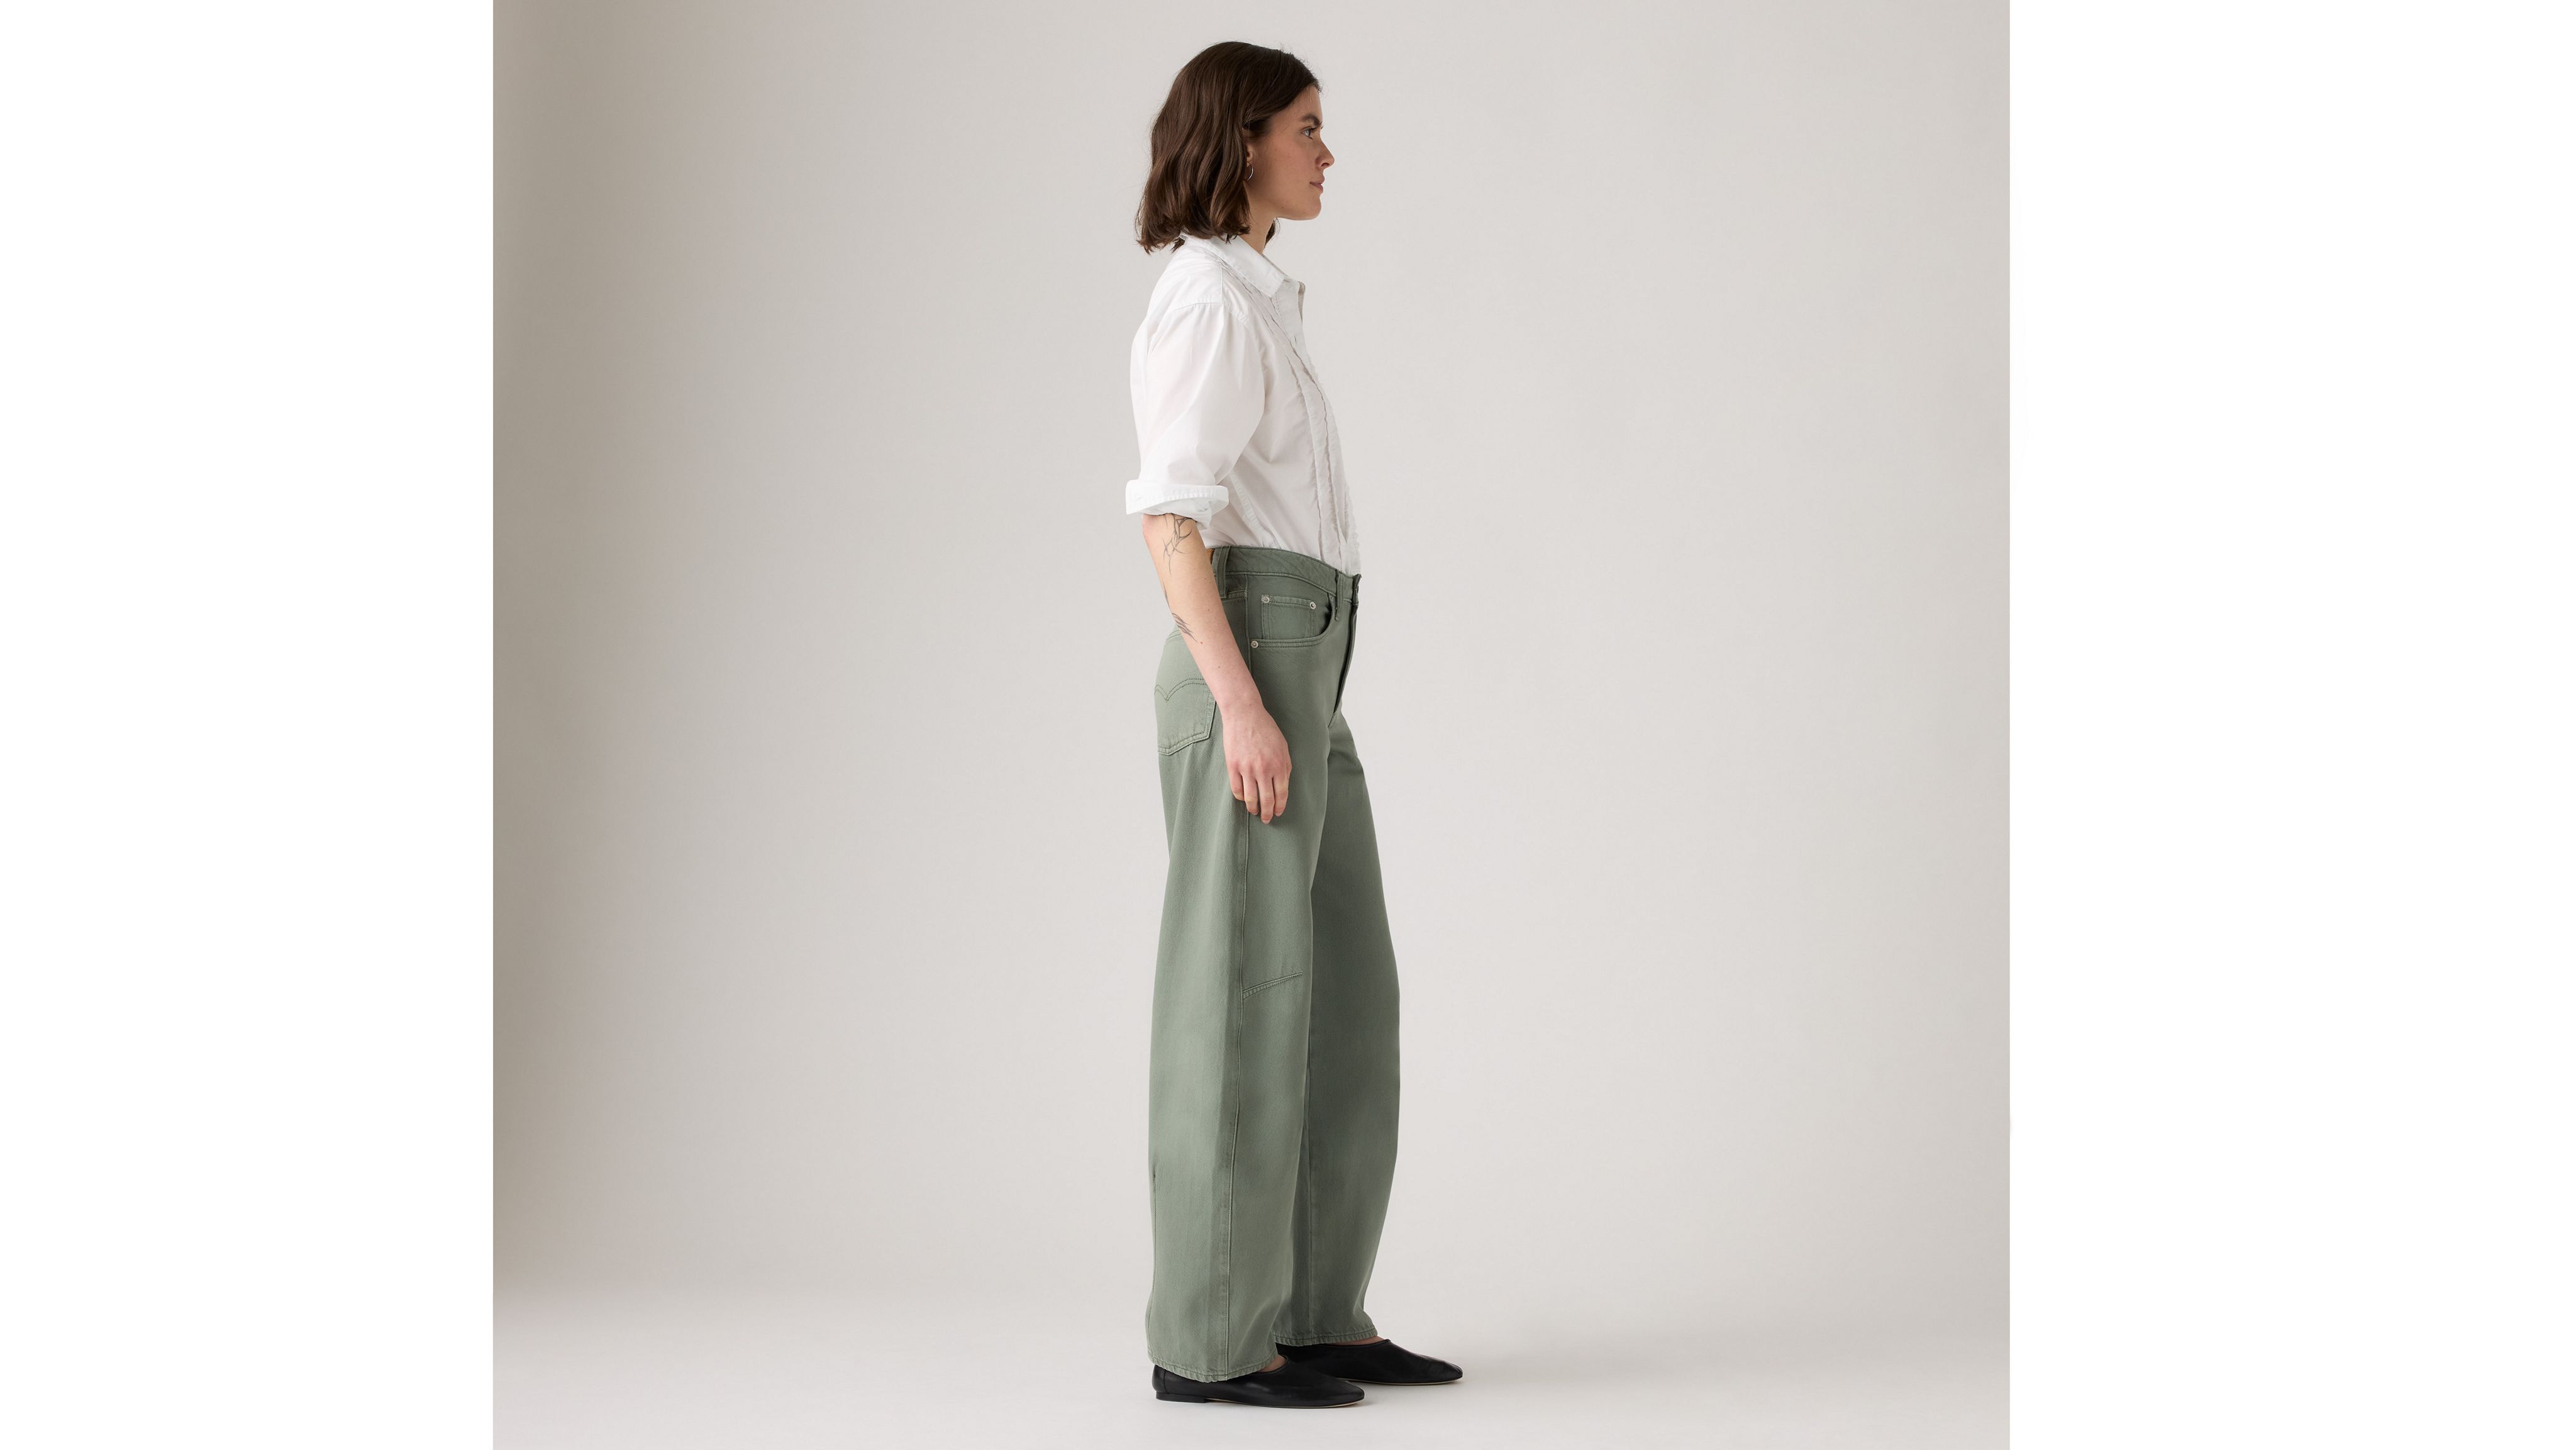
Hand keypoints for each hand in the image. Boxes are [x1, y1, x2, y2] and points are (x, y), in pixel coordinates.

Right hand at [1223, 704, 1291, 821]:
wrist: (1244, 715)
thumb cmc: (1266, 729)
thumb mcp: (1283, 746)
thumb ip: (1285, 766)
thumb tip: (1284, 784)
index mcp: (1278, 765)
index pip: (1281, 793)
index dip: (1280, 806)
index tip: (1278, 813)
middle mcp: (1263, 769)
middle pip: (1266, 800)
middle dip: (1267, 813)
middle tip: (1266, 819)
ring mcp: (1247, 769)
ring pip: (1250, 798)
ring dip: (1253, 808)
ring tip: (1254, 811)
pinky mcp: (1233, 766)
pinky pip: (1236, 789)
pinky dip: (1240, 797)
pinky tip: (1244, 798)